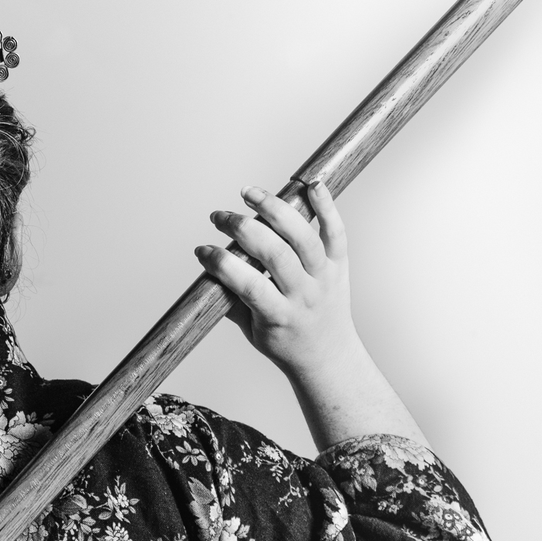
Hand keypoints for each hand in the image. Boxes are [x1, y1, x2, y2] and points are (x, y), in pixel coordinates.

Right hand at [195, 179, 360, 380]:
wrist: (327, 355)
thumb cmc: (284, 342)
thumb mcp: (251, 330)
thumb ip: (231, 299)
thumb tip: (208, 266)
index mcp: (280, 315)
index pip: (249, 284)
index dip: (222, 264)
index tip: (202, 250)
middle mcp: (305, 294)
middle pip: (275, 253)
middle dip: (242, 229)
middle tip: (219, 217)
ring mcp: (325, 277)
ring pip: (303, 237)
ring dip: (274, 209)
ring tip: (248, 194)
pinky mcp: (339, 264)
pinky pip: (336, 231)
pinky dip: (326, 206)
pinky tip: (310, 185)